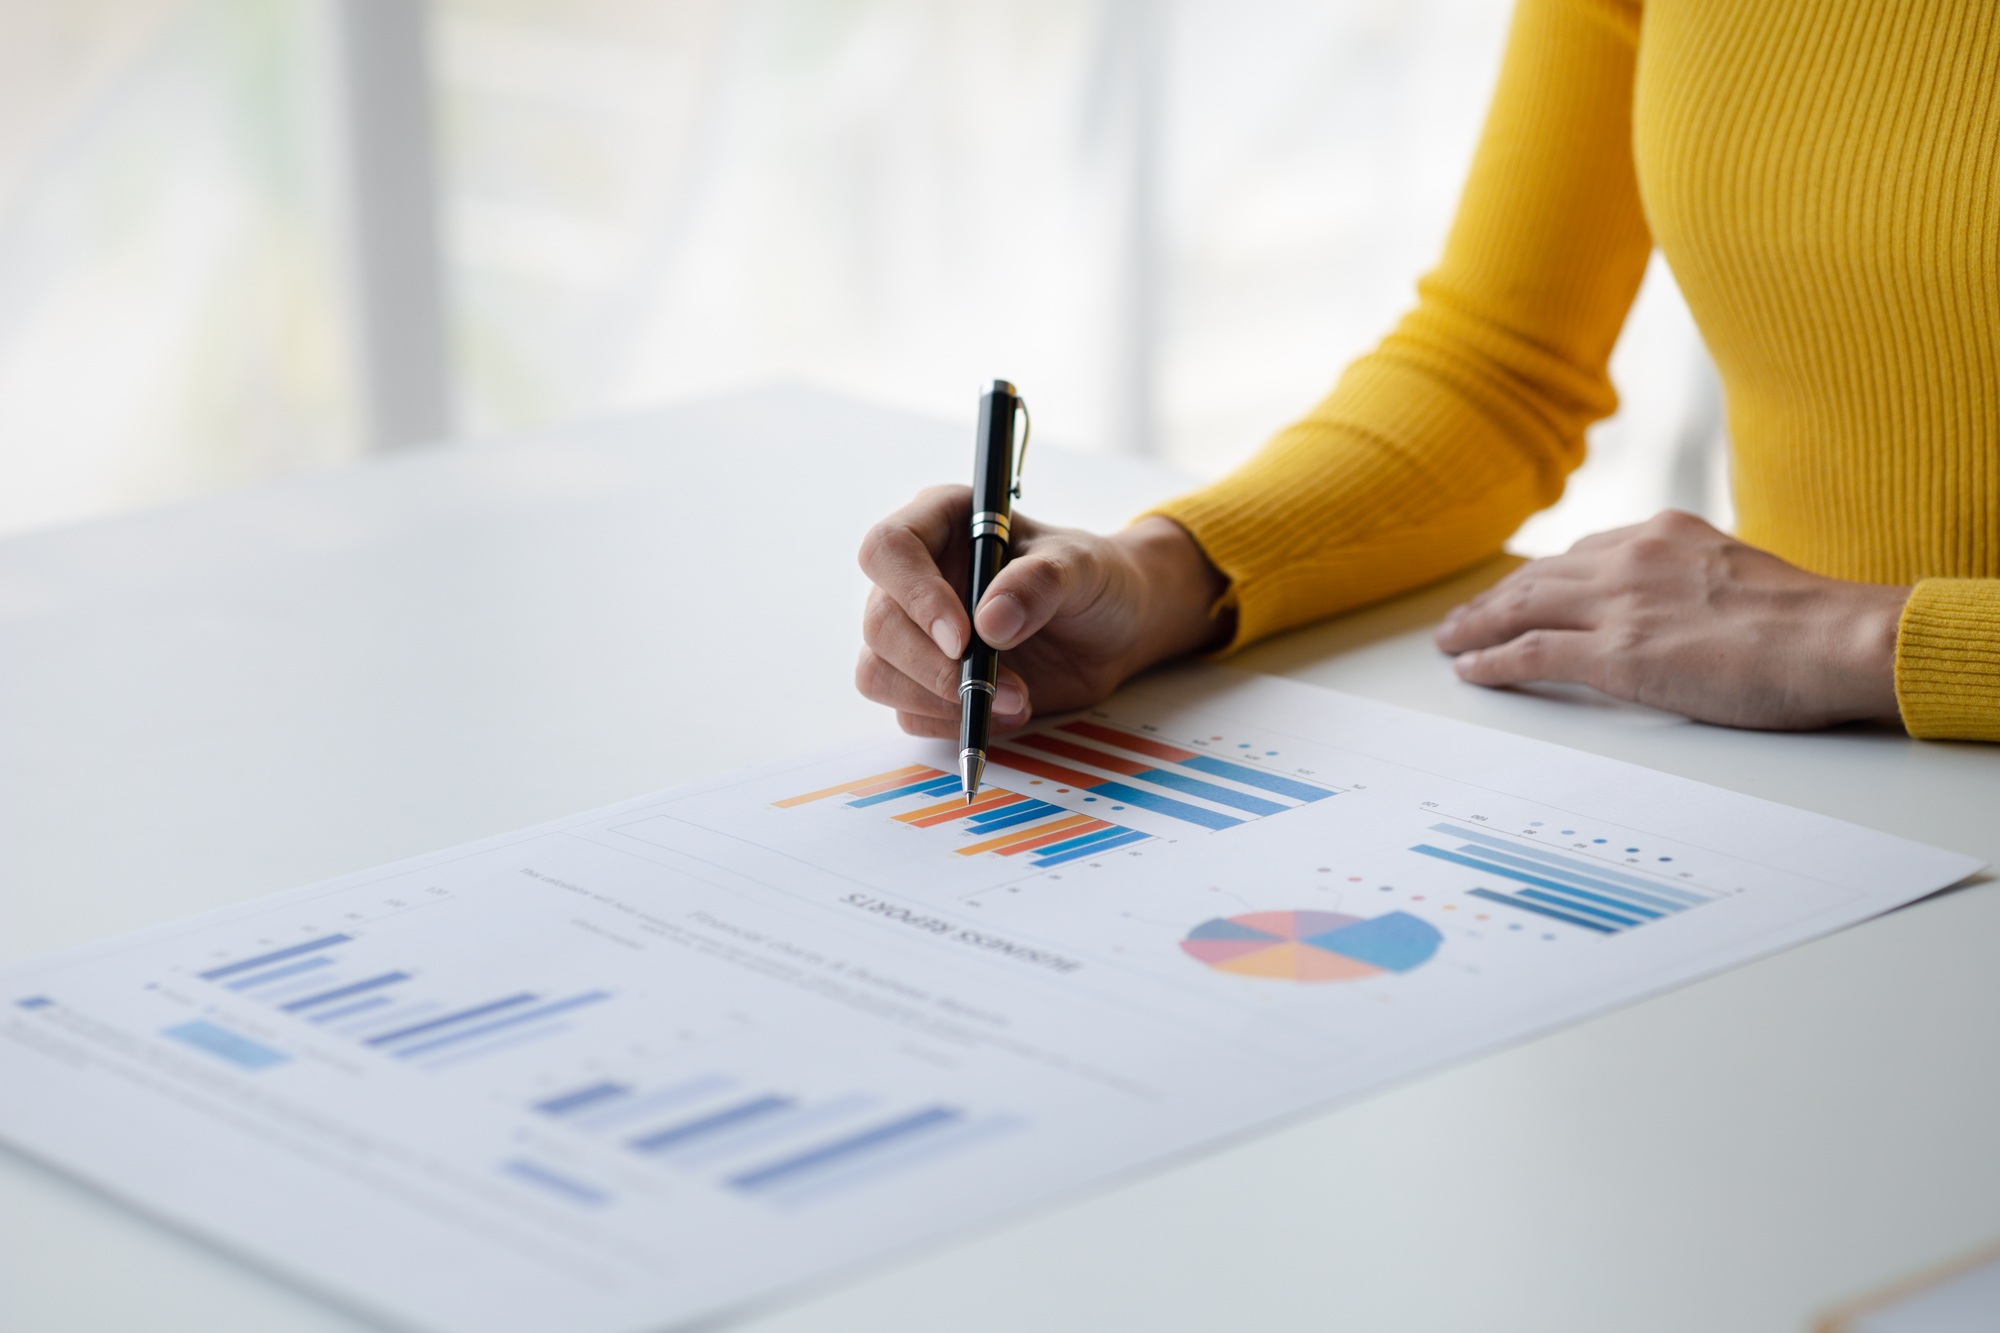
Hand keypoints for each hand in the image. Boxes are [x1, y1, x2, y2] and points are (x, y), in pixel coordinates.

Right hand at [856, 488, 1228, 737]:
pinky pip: (909, 713)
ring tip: (1017, 700)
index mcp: (941, 522)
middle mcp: (915, 577)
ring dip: (941, 701)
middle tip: (1003, 686)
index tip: (963, 638)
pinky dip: (954, 723)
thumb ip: (1040, 583)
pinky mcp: (926, 681)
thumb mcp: (1082, 567)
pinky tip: (1009, 709)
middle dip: (934, 667)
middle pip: (880, 623)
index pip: (890, 549)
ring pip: (879, 673)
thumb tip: (990, 623)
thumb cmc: (1094, 579)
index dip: (915, 596)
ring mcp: (915, 632)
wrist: (1115, 628)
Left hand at [1434, 511, 1907, 728]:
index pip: (1583, 554)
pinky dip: (1492, 662)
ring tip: (1449, 642)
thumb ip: (1696, 580)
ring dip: (1476, 626)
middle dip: (1495, 599)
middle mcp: (1631, 559)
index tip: (1521, 589)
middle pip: (1539, 578)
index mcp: (1663, 534)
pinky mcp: (1616, 655)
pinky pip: (1532, 655)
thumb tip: (1683, 606)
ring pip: (1522, 609)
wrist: (1838, 639)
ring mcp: (1620, 606)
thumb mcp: (1740, 572)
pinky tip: (1470, 671)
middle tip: (1462, 618)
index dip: (1542, 577)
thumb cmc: (1810, 620)